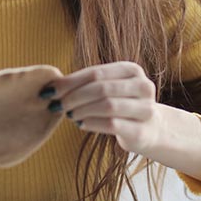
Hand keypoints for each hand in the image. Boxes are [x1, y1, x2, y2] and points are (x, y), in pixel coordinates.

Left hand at [47, 62, 162, 155]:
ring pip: (107, 106)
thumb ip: (85, 83)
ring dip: (82, 110)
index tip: (50, 90)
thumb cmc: (121, 104)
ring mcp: (145, 109)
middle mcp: (143, 86)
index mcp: (132, 70)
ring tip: (69, 115)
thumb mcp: (107, 88)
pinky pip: (111, 125)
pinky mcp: (141, 130)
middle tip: (56, 105)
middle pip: (101, 88)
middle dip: (74, 96)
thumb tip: (51, 85)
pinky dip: (92, 123)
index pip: (96, 72)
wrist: (150, 128)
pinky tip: (81, 124)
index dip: (70, 81)